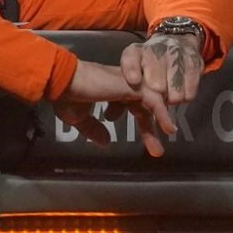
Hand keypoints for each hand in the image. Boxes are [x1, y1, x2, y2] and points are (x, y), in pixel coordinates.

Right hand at [60, 59, 175, 157]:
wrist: (63, 81)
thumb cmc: (68, 96)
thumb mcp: (79, 117)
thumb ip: (93, 128)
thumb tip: (105, 141)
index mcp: (111, 89)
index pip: (133, 106)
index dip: (139, 125)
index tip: (142, 145)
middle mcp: (124, 84)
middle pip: (144, 107)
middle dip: (149, 129)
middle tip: (155, 151)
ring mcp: (130, 83)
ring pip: (151, 103)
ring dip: (158, 125)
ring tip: (159, 149)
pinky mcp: (133, 85)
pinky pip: (154, 100)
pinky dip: (162, 114)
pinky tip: (169, 129)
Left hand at [121, 33, 203, 105]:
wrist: (176, 41)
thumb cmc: (149, 65)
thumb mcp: (132, 74)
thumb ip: (120, 95)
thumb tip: (110, 116)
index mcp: (135, 52)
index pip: (131, 58)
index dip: (132, 70)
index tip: (134, 82)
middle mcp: (155, 50)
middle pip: (156, 83)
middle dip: (155, 97)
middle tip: (156, 100)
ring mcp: (175, 55)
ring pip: (174, 91)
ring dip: (171, 99)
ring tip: (168, 97)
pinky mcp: (193, 62)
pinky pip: (189, 92)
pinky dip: (185, 97)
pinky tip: (181, 92)